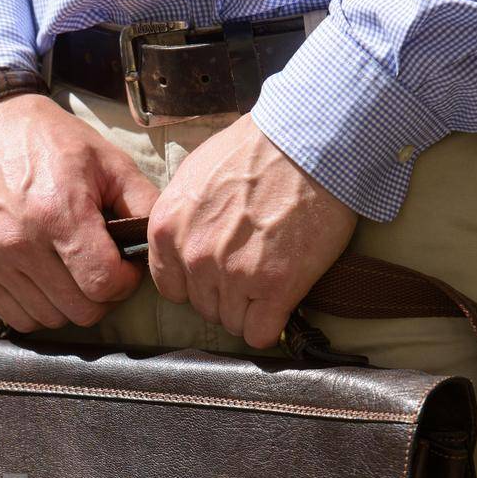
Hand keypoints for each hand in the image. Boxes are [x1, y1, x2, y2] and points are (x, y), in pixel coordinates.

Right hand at [0, 92, 159, 330]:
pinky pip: (17, 317)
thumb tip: (159, 248)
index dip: (125, 282)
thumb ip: (143, 204)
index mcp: (59, 212)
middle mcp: (21, 240)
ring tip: (73, 273)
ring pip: (50, 318)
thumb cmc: (53, 142)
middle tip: (101, 270)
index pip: (103, 284)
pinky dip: (38, 308)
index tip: (125, 267)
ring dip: (70, 303)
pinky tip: (46, 281)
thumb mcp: (109, 161)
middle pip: (80, 309)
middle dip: (101, 296)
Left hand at [146, 114, 358, 348]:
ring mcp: (233, 276)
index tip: (217, 272)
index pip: (170, 288)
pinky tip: (282, 302)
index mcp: (167, 229)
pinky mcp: (274, 288)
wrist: (309, 143)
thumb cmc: (257, 148)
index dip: (196, 283)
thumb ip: (182, 217)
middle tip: (253, 267)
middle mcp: (194, 257)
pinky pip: (260, 334)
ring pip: (232, 323)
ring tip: (272, 278)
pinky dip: (271, 326)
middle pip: (203, 307)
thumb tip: (183, 241)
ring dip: (251, 309)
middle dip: (226, 294)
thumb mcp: (196, 173)